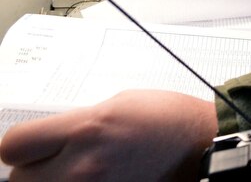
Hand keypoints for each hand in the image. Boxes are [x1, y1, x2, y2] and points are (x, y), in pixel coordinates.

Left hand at [0, 90, 216, 181]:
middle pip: (20, 179)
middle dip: (35, 168)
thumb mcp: (118, 104)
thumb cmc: (170, 120)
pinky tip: (99, 180)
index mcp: (86, 129)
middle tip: (57, 159)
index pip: (13, 146)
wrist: (203, 147)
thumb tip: (51, 138)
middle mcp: (84, 165)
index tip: (31, 144)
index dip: (20, 144)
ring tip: (79, 171)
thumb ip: (77, 122)